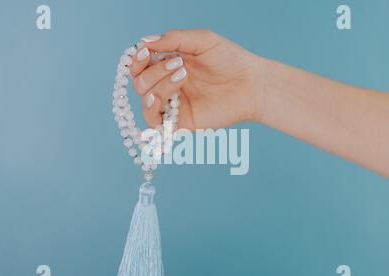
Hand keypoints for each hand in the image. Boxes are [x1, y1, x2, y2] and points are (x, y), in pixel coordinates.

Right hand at [129, 29, 262, 129]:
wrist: (252, 84)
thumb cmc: (231, 60)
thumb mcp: (202, 40)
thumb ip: (173, 39)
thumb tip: (143, 42)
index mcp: (170, 65)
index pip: (140, 66)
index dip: (136, 60)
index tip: (145, 52)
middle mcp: (169, 85)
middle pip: (141, 82)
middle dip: (155, 71)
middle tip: (180, 65)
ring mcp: (174, 105)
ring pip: (146, 100)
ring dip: (158, 85)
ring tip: (183, 76)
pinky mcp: (181, 122)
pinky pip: (155, 123)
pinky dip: (150, 110)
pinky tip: (159, 98)